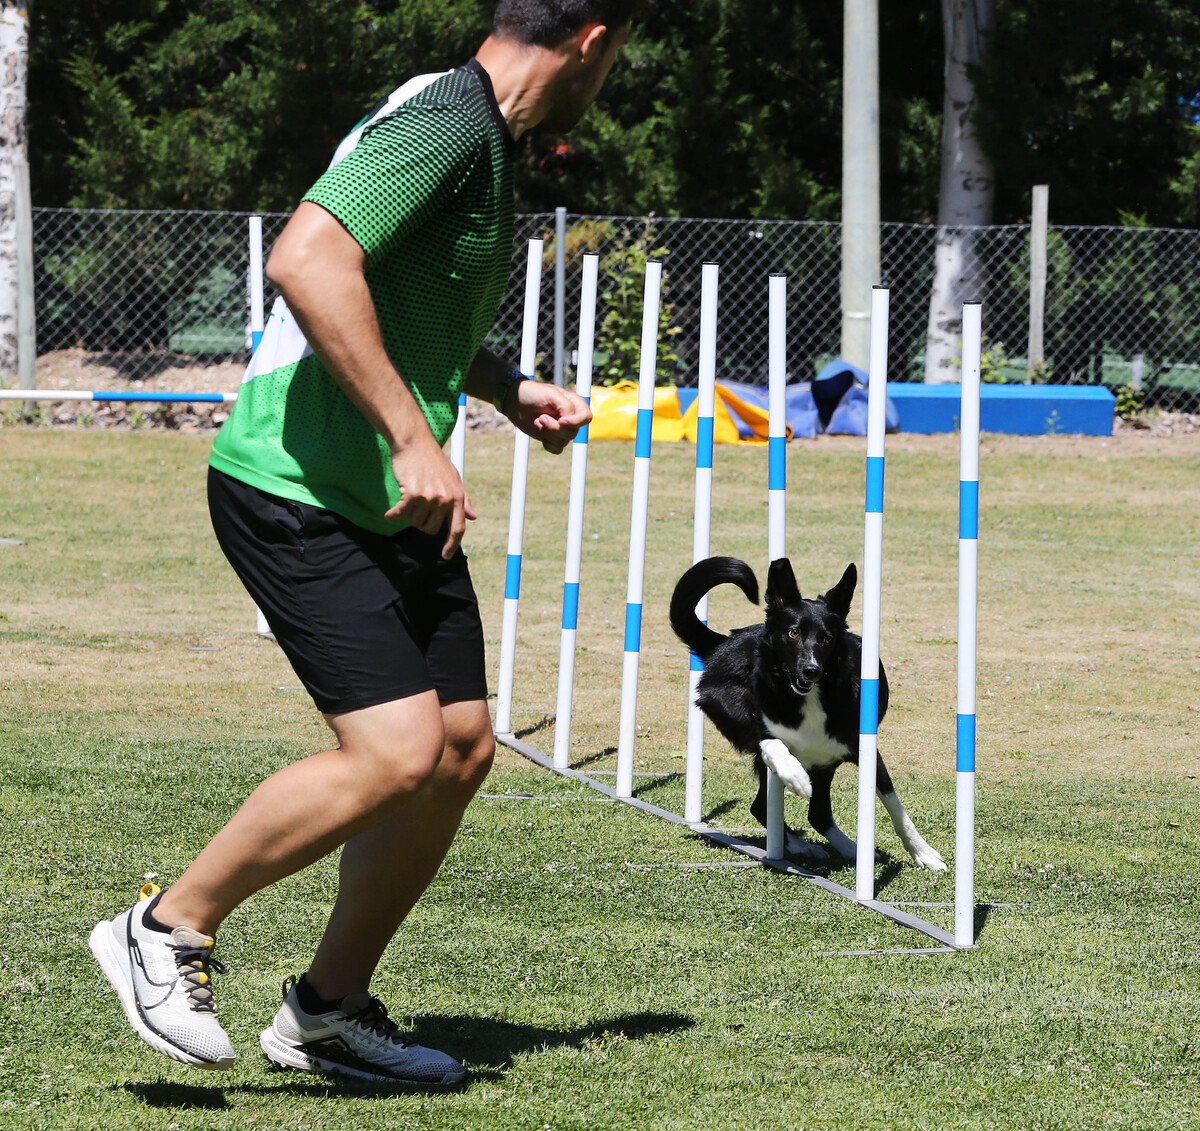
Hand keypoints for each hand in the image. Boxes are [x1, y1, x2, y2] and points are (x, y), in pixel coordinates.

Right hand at [385, 433, 476, 558]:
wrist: (415, 443)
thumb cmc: (434, 461)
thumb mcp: (454, 479)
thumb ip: (463, 499)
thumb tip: (473, 517)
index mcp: (458, 497)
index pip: (458, 528)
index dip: (452, 545)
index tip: (445, 556)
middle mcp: (446, 499)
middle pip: (431, 529)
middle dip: (421, 523)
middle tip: (417, 508)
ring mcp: (430, 496)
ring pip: (415, 521)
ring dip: (409, 514)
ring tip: (409, 497)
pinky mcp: (413, 493)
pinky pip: (401, 514)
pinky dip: (393, 515)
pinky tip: (389, 514)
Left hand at [506, 381, 592, 453]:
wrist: (515, 401)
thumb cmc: (533, 393)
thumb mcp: (551, 394)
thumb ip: (566, 406)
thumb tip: (569, 422)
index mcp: (575, 404)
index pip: (586, 417)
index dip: (576, 422)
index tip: (561, 420)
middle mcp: (571, 417)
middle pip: (573, 432)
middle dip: (555, 428)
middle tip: (541, 417)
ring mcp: (561, 429)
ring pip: (564, 441)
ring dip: (548, 433)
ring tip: (538, 421)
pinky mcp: (552, 438)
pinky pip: (557, 449)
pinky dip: (547, 443)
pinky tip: (539, 431)